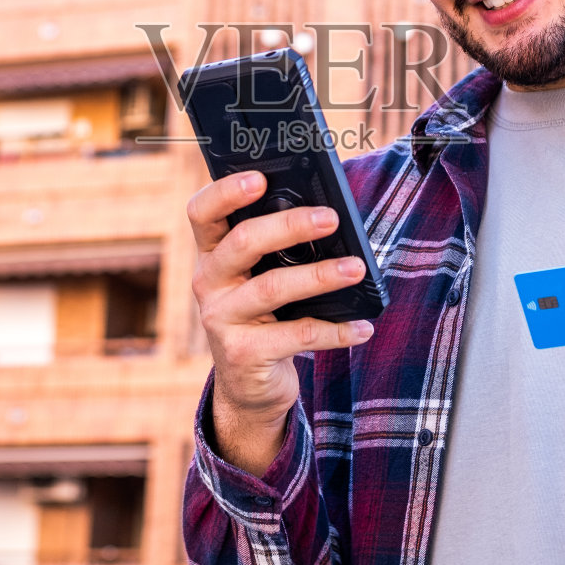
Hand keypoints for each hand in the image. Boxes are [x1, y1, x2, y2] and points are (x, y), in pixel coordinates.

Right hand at [189, 170, 372, 476]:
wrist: (250, 386)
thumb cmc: (265, 316)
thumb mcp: (261, 278)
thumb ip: (279, 249)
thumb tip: (329, 217)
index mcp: (211, 254)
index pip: (202, 213)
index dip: (225, 192)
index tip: (261, 178)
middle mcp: (209, 283)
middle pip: (243, 242)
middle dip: (289, 226)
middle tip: (331, 218)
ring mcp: (221, 320)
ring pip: (272, 288)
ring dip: (320, 275)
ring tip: (357, 268)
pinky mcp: (244, 355)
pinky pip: (296, 336)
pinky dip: (335, 331)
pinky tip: (362, 327)